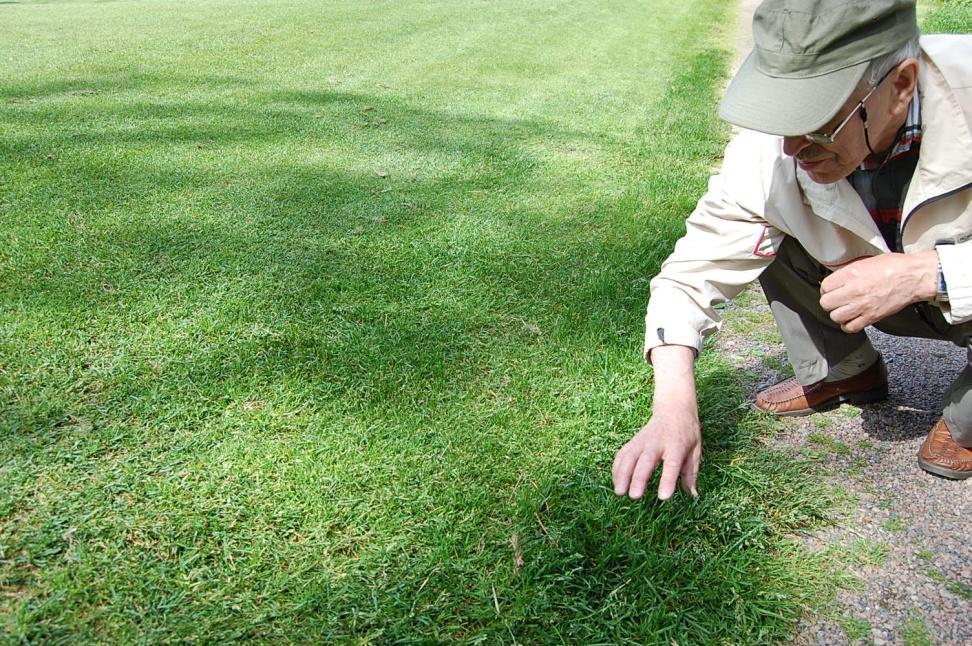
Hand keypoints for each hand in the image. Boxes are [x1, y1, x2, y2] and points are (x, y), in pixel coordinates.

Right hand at [612, 405, 701, 500]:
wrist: (673, 409)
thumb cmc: (686, 433)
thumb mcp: (695, 450)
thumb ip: (691, 473)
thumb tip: (693, 495)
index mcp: (676, 445)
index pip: (671, 464)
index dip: (667, 480)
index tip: (663, 497)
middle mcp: (657, 442)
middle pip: (645, 461)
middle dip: (639, 478)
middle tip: (635, 496)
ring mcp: (642, 441)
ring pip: (629, 457)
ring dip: (622, 474)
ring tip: (620, 492)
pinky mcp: (633, 441)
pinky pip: (622, 455)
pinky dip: (617, 468)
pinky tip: (616, 482)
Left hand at [819, 251, 937, 332]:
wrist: (914, 277)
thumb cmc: (894, 267)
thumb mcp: (865, 262)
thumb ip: (847, 272)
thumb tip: (835, 280)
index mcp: (851, 274)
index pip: (824, 286)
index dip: (827, 289)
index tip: (832, 289)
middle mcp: (854, 290)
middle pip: (826, 303)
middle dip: (830, 302)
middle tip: (837, 300)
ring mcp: (862, 305)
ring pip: (835, 317)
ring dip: (838, 314)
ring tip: (844, 309)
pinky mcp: (871, 317)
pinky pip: (850, 327)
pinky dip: (848, 325)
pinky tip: (852, 318)